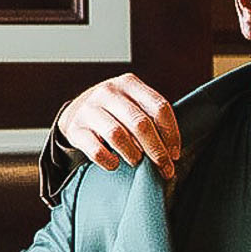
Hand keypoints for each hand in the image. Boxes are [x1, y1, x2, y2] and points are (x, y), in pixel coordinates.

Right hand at [57, 73, 180, 177]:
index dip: (171, 134)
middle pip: (141, 124)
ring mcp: (90, 109)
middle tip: (164, 168)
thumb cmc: (114, 112)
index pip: (159, 107)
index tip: (174, 154)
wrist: (75, 112)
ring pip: (118, 136)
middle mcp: (109, 92)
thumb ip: (152, 118)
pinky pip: (96, 150)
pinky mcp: (76, 129)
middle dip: (157, 151)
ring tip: (137, 161)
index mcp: (129, 83)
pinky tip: (115, 163)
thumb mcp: (132, 104)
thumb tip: (171, 151)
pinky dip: (109, 161)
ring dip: (133, 154)